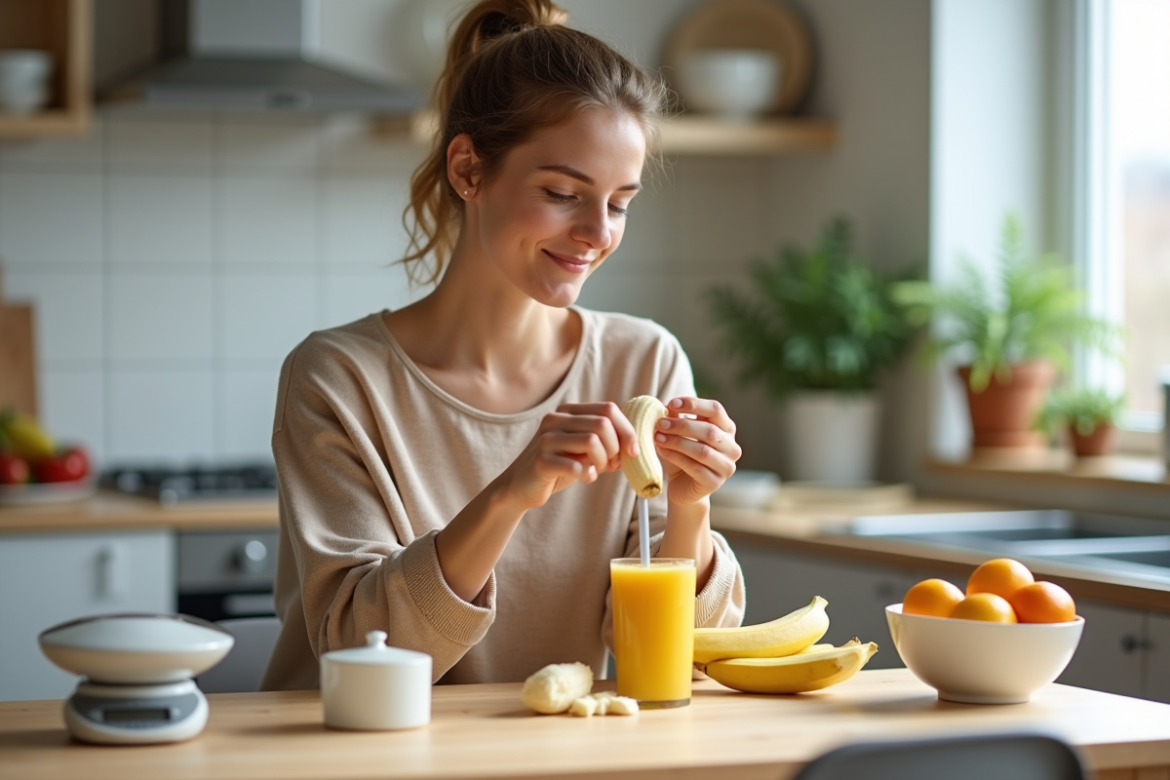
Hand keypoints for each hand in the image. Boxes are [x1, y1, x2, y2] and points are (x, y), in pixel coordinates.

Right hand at [500, 402, 637, 510]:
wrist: (522, 486)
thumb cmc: (558, 466)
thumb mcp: (583, 449)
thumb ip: (605, 442)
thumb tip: (635, 446)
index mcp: (568, 411)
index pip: (608, 409)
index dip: (627, 430)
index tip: (633, 451)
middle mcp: (555, 419)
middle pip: (603, 424)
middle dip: (615, 448)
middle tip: (612, 464)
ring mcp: (546, 439)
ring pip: (592, 441)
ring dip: (603, 461)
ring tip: (597, 470)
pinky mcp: (541, 461)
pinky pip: (577, 466)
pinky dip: (588, 475)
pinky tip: (584, 478)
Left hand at [654, 397, 740, 505]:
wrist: (683, 487)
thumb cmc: (683, 456)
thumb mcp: (679, 434)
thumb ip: (677, 418)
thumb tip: (668, 405)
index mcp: (727, 429)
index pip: (716, 410)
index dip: (694, 404)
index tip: (671, 403)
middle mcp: (732, 447)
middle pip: (709, 430)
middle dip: (682, 425)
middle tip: (660, 423)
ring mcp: (726, 467)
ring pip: (702, 450)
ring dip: (677, 441)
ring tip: (657, 437)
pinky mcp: (715, 482)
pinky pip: (695, 467)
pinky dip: (676, 457)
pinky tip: (662, 450)